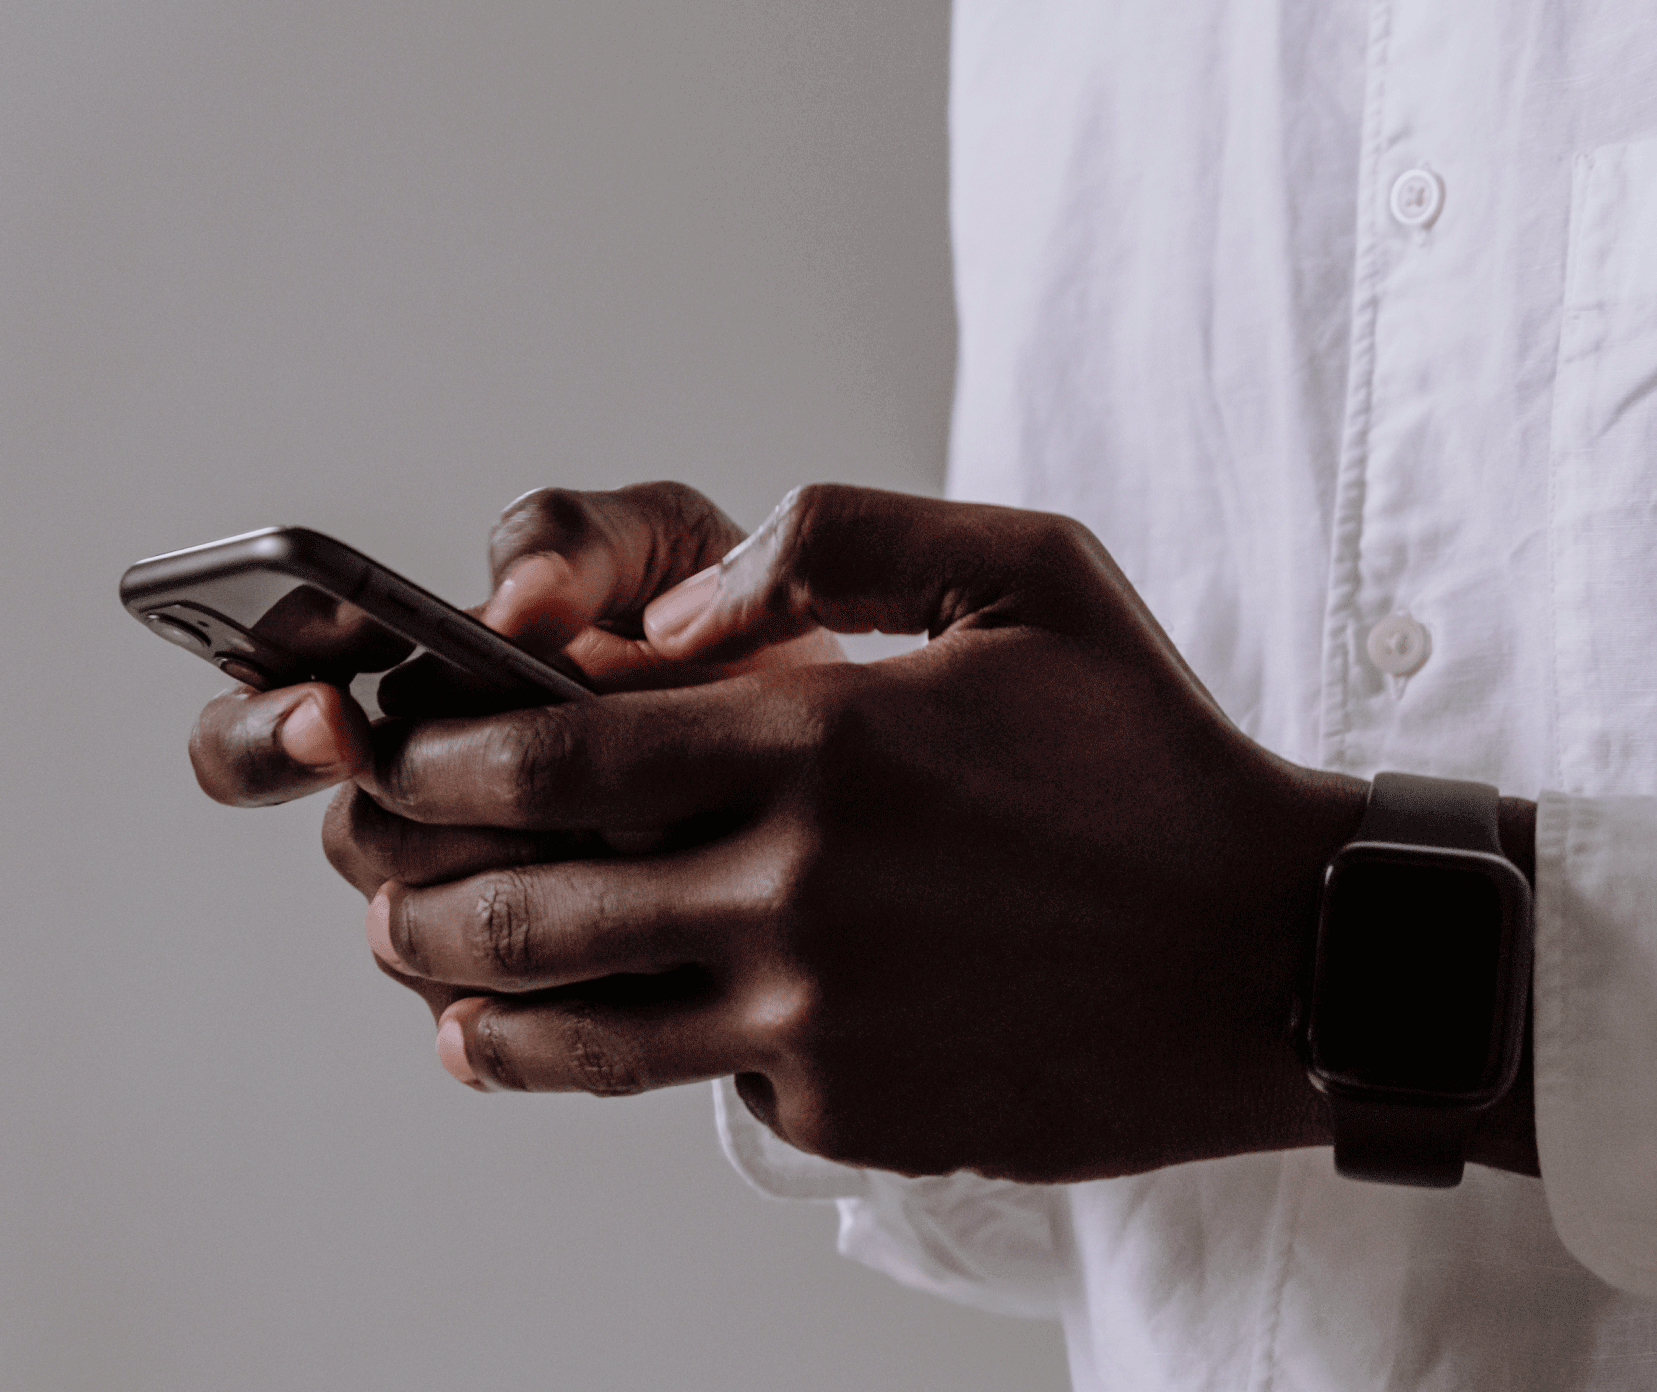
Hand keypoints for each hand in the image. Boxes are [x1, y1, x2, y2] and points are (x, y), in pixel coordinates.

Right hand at [184, 483, 838, 1022]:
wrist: (848, 761)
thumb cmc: (728, 634)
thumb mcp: (666, 548)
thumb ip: (577, 540)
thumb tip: (510, 602)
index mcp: (418, 682)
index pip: (266, 706)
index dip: (271, 722)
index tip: (331, 716)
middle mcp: (420, 803)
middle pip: (357, 836)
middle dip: (442, 817)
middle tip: (535, 791)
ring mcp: (469, 912)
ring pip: (424, 934)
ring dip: (522, 890)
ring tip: (645, 843)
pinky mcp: (532, 1003)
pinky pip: (502, 1022)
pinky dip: (571, 978)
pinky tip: (657, 936)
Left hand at [334, 484, 1375, 1182]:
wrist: (1279, 955)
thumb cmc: (1153, 757)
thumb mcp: (1029, 573)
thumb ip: (836, 541)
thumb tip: (664, 617)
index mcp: (823, 741)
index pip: (552, 753)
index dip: (438, 755)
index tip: (397, 750)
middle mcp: (798, 891)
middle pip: (524, 906)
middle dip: (412, 888)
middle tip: (377, 873)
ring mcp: (818, 1022)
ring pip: (571, 1031)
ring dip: (468, 1000)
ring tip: (432, 978)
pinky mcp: (849, 1115)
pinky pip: (692, 1086)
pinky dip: (627, 1055)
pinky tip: (589, 1035)